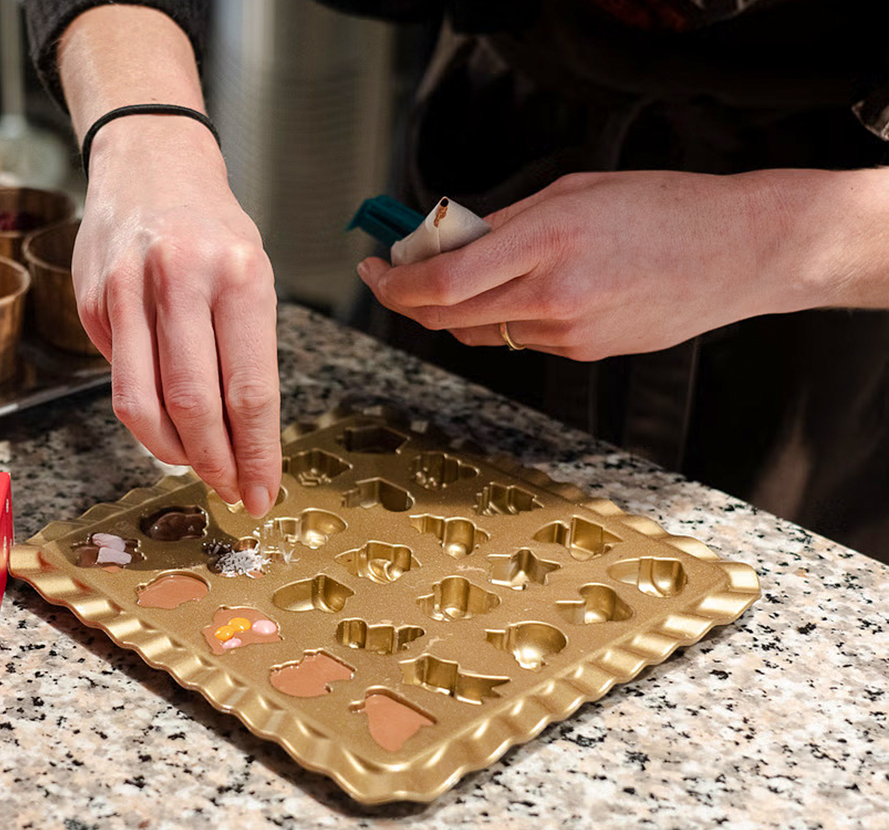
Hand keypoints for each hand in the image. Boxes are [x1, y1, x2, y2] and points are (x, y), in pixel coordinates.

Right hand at [74, 116, 281, 514]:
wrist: (149, 159)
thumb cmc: (210, 225)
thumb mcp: (252, 271)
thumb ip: (246, 351)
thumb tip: (244, 440)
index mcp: (238, 273)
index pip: (249, 389)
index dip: (256, 454)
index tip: (262, 491)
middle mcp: (181, 279)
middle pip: (193, 405)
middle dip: (214, 463)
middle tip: (229, 490)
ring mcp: (128, 290)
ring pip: (142, 404)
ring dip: (171, 452)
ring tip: (195, 465)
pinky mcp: (92, 302)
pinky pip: (119, 377)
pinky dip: (144, 410)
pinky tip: (163, 415)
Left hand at [356, 170, 818, 359]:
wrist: (740, 252)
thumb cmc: (662, 207)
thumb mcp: (573, 191)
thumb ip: (503, 222)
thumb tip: (443, 243)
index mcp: (549, 241)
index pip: (442, 280)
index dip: (393, 282)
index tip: (373, 268)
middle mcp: (553, 295)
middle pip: (446, 316)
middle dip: (408, 299)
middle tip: (394, 275)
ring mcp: (568, 333)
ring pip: (478, 331)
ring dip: (455, 308)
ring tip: (465, 273)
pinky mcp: (583, 353)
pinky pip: (518, 339)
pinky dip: (504, 316)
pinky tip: (530, 290)